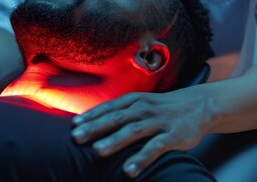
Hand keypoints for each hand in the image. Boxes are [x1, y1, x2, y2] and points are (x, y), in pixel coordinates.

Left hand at [71, 87, 213, 177]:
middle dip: (95, 128)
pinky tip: (128, 170)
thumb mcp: (139, 104)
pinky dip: (141, 158)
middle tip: (76, 138)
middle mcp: (143, 109)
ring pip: (133, 131)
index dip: (90, 116)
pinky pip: (155, 148)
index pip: (108, 108)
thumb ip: (118, 112)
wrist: (199, 105)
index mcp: (132, 101)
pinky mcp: (173, 136)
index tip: (73, 125)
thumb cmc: (160, 108)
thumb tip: (90, 123)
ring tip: (97, 151)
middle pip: (115, 118)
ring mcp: (158, 122)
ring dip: (115, 141)